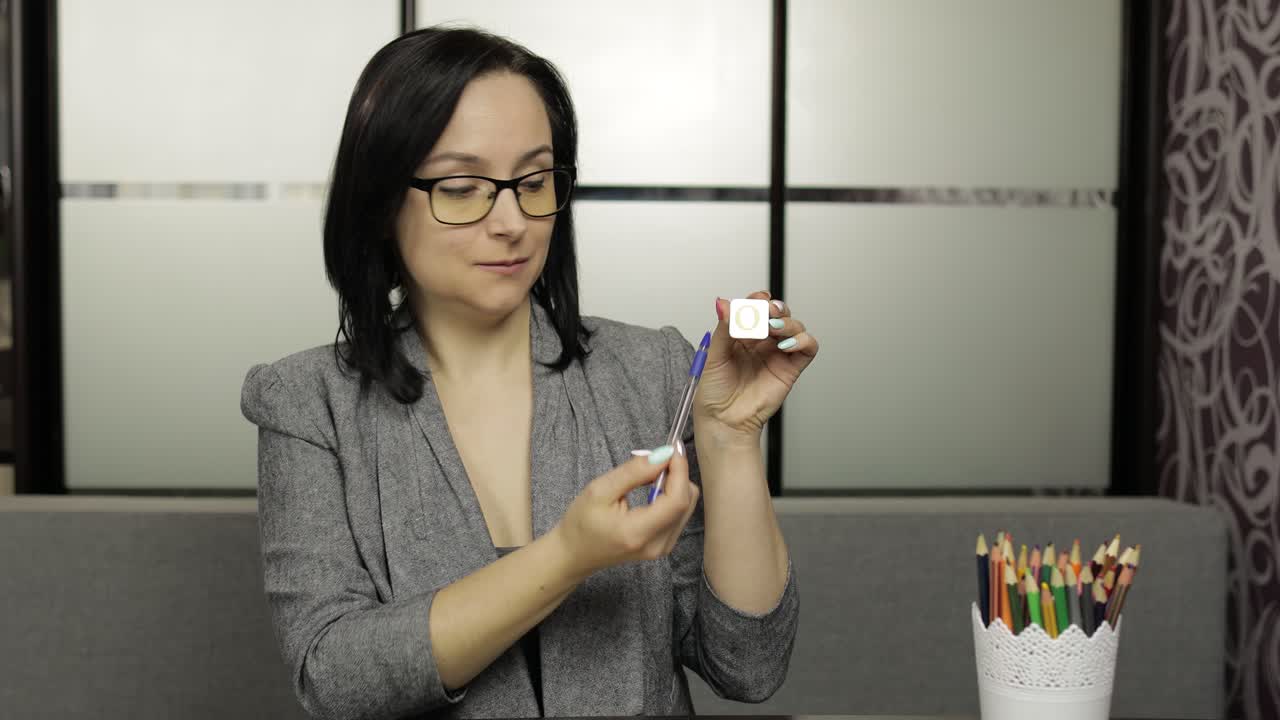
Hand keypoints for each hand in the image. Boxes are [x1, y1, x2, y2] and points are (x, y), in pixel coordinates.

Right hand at [551, 444, 699, 577]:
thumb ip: (634, 472)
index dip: (680, 471)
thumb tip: (663, 455)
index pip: (677, 500)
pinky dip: (671, 496)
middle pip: (687, 502)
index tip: (671, 448)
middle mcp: (657, 545)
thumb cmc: (581, 523)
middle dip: (678, 475)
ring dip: (675, 484)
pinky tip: (652, 490)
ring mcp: (663, 548)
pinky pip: (680, 514)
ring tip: (648, 476)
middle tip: (655, 459)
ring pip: (687, 506)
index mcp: (638, 532)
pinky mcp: (664, 546)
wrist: (575, 554)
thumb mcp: (600, 490)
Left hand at [696, 292, 818, 444]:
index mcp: (743, 335)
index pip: (757, 309)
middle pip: (779, 314)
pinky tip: (786, 344)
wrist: (724, 420)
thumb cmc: (716, 392)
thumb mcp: (714, 355)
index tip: (756, 301)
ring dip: (787, 323)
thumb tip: (724, 304)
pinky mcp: (790, 369)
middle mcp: (762, 343)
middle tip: (766, 313)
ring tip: (773, 329)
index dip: (759, 301)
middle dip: (775, 308)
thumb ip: (724, 328)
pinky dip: (803, 340)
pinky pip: (808, 348)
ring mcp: (777, 354)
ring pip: (795, 327)